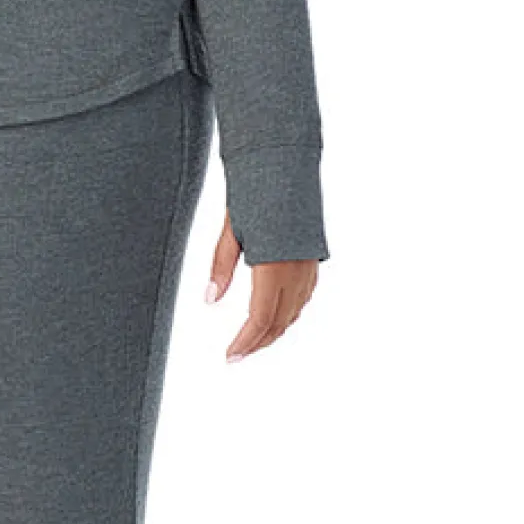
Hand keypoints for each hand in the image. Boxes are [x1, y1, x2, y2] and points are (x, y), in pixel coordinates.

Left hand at [202, 204, 317, 360]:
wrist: (286, 165)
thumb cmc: (255, 194)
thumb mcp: (232, 230)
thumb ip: (221, 267)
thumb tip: (210, 301)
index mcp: (273, 266)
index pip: (260, 318)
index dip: (245, 342)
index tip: (230, 357)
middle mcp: (296, 271)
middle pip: (278, 322)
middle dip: (257, 343)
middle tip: (236, 355)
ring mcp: (308, 267)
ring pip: (294, 313)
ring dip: (273, 331)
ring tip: (251, 341)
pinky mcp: (313, 260)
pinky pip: (303, 298)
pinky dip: (288, 314)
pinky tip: (275, 316)